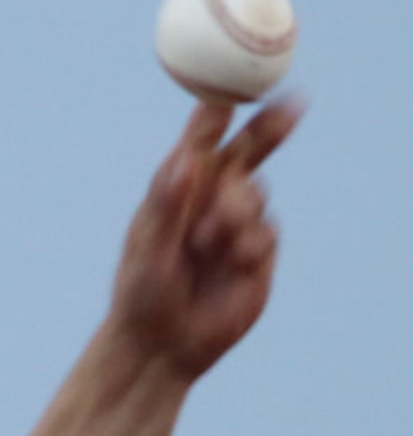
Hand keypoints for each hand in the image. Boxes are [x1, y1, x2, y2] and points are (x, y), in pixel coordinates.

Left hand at [110, 97, 302, 381]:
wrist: (160, 348)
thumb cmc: (140, 297)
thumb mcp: (147, 250)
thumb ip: (166, 204)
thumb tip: (185, 160)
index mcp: (177, 189)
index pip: (201, 139)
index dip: (218, 110)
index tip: (232, 87)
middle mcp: (210, 200)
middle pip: (249, 150)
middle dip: (271, 126)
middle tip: (295, 103)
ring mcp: (236, 225)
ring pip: (255, 194)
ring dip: (238, 211)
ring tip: (209, 241)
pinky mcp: (256, 255)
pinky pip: (266, 232)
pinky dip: (251, 242)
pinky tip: (235, 259)